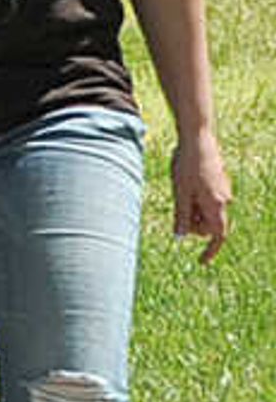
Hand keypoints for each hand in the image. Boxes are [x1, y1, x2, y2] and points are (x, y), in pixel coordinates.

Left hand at [173, 124, 233, 264]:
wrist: (197, 139)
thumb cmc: (187, 166)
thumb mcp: (180, 194)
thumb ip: (181, 217)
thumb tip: (180, 238)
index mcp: (216, 205)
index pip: (217, 235)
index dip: (210, 250)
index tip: (201, 262)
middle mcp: (224, 200)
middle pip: (209, 224)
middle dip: (193, 224)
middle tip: (177, 207)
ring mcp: (223, 190)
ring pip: (206, 211)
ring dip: (192, 209)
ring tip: (180, 189)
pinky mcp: (219, 182)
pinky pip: (207, 199)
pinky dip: (195, 199)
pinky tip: (185, 182)